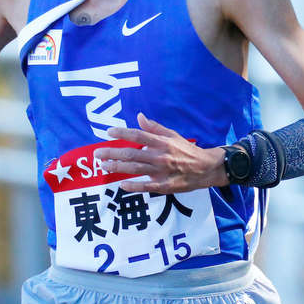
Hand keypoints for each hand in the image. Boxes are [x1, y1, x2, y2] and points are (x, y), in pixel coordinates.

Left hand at [95, 113, 223, 193]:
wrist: (206, 168)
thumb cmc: (187, 150)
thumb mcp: (173, 135)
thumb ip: (155, 127)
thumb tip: (139, 117)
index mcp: (162, 142)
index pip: (138, 135)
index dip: (122, 133)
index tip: (108, 132)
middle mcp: (160, 156)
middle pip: (131, 153)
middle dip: (112, 153)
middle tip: (97, 153)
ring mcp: (161, 172)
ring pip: (135, 169)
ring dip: (117, 168)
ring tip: (103, 166)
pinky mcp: (164, 186)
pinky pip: (145, 186)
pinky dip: (133, 186)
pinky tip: (121, 185)